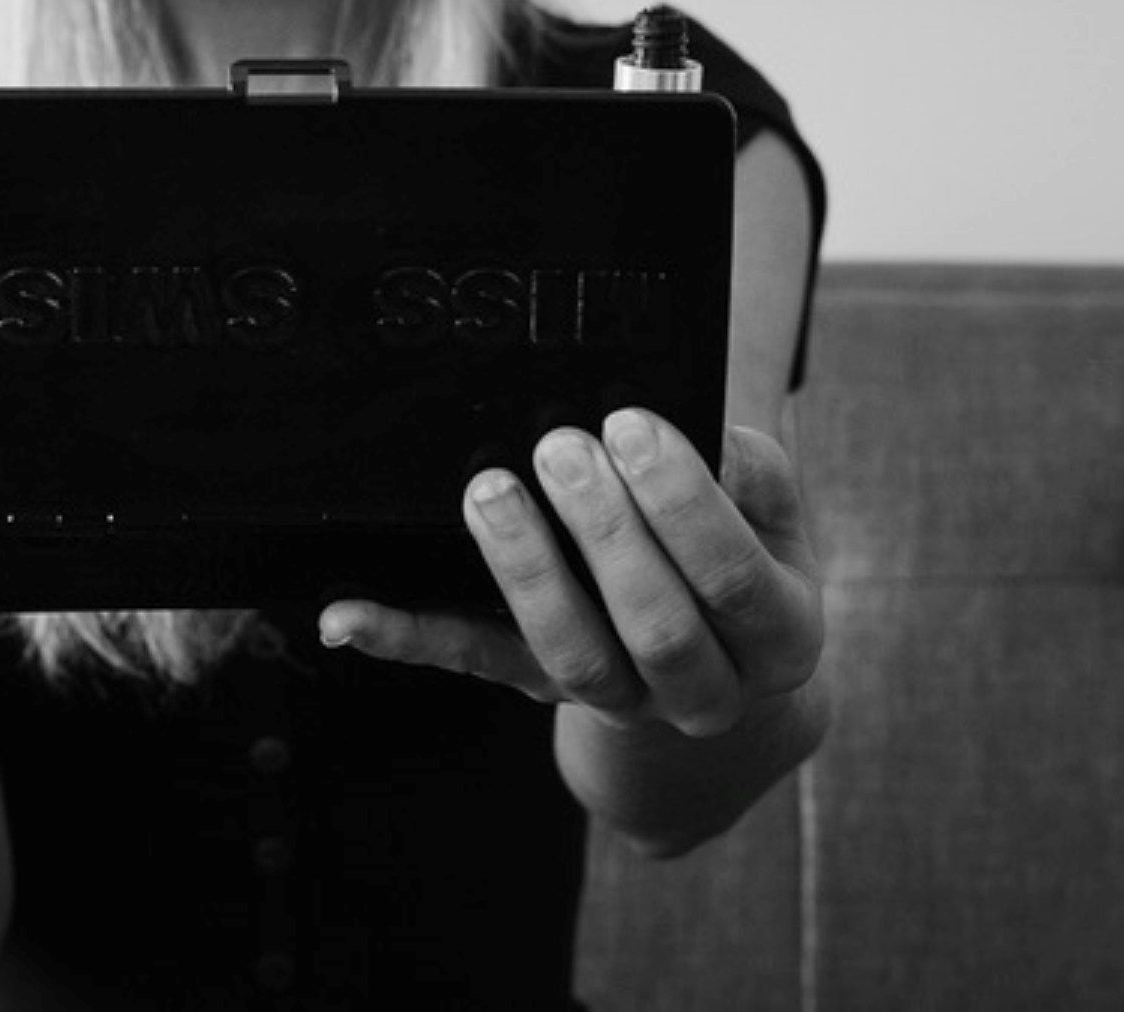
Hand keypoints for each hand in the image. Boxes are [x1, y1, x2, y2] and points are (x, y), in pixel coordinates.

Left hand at [321, 409, 821, 740]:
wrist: (724, 656)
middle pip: (655, 630)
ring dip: (525, 572)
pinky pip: (470, 661)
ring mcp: (620, 699)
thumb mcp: (771, 515)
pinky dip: (404, 637)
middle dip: (605, 533)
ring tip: (490, 493)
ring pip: (569, 657)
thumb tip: (702, 433)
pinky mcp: (536, 683)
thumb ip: (750, 474)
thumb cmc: (741, 548)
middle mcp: (704, 690)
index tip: (632, 424)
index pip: (732, 579)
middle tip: (559, 447)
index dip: (684, 504)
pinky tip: (345, 615)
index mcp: (778, 638)